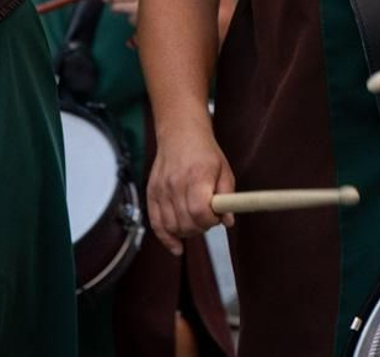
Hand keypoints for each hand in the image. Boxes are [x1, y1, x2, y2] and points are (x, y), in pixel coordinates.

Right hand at [147, 119, 235, 254]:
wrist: (180, 133)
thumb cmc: (204, 151)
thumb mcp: (224, 170)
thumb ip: (228, 197)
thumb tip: (228, 221)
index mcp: (197, 177)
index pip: (200, 212)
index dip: (211, 221)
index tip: (217, 217)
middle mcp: (175, 184)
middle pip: (186, 223)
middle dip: (200, 227)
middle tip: (208, 219)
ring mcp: (161, 189)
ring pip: (171, 226)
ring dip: (186, 232)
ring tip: (195, 222)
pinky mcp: (151, 193)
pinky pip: (155, 223)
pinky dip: (166, 238)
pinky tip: (177, 246)